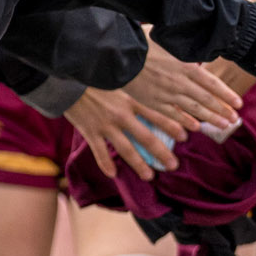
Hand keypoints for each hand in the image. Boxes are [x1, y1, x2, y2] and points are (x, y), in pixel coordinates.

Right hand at [65, 86, 180, 180]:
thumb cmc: (96, 79)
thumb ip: (134, 93)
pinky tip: (113, 175)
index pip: (156, 115)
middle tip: (173, 165)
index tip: (185, 136)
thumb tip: (153, 97)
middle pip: (145, 137)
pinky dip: (105, 163)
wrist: (69, 79)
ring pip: (125, 148)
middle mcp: (121, 114)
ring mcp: (105, 124)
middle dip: (161, 152)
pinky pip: (99, 151)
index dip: (171, 126)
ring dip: (138, 164)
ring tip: (149, 176)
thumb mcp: (119, 82)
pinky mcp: (89, 131)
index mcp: (131, 101)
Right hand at [125, 40, 241, 137]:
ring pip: (193, 109)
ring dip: (210, 118)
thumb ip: (182, 45)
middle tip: (234, 119)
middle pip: (206, 99)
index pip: (212, 83)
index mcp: (185, 65)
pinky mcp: (153, 102)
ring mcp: (166, 94)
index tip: (238, 103)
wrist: (117, 55)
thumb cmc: (140, 42)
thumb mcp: (166, 38)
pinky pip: (173, 114)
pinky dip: (186, 121)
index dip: (226, 94)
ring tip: (223, 125)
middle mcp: (179, 82)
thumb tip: (196, 40)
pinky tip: (196, 127)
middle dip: (222, 110)